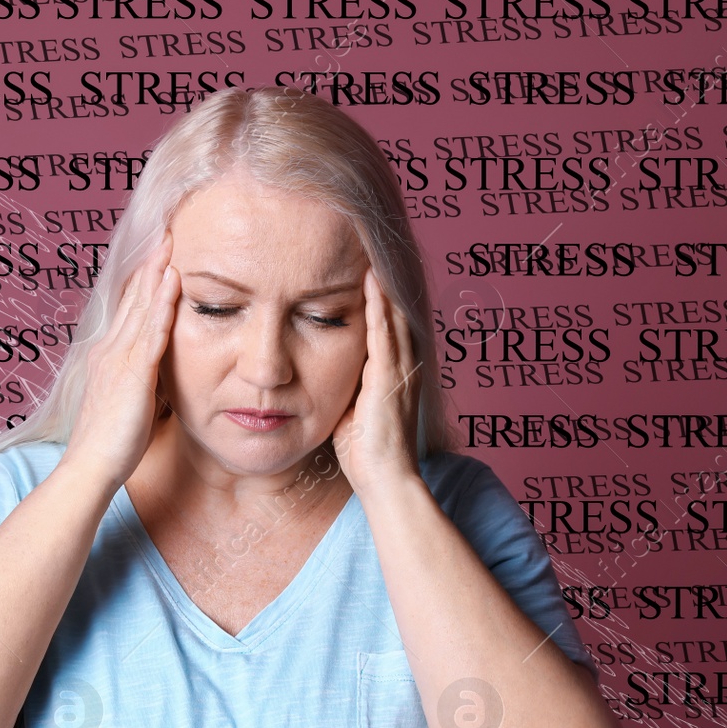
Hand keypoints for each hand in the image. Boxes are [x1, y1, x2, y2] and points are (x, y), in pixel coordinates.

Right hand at [63, 231, 180, 491]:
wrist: (90, 467)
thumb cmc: (108, 445)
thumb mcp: (123, 403)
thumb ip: (135, 383)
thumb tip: (149, 376)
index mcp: (108, 356)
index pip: (128, 311)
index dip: (142, 282)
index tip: (157, 255)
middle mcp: (110, 350)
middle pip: (133, 299)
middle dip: (150, 266)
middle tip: (164, 232)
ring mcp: (120, 359)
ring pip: (142, 307)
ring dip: (157, 274)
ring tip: (170, 242)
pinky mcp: (133, 374)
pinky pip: (152, 332)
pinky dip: (162, 304)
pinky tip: (173, 281)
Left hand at [332, 268, 421, 498]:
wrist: (386, 479)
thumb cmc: (367, 454)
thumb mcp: (353, 410)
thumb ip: (346, 387)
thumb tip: (321, 372)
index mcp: (395, 373)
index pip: (389, 326)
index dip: (381, 299)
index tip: (367, 270)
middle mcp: (405, 366)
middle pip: (395, 313)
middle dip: (384, 283)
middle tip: (371, 248)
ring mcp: (401, 370)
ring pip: (393, 316)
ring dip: (382, 285)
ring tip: (371, 252)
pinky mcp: (391, 377)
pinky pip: (384, 332)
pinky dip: (379, 305)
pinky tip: (371, 281)